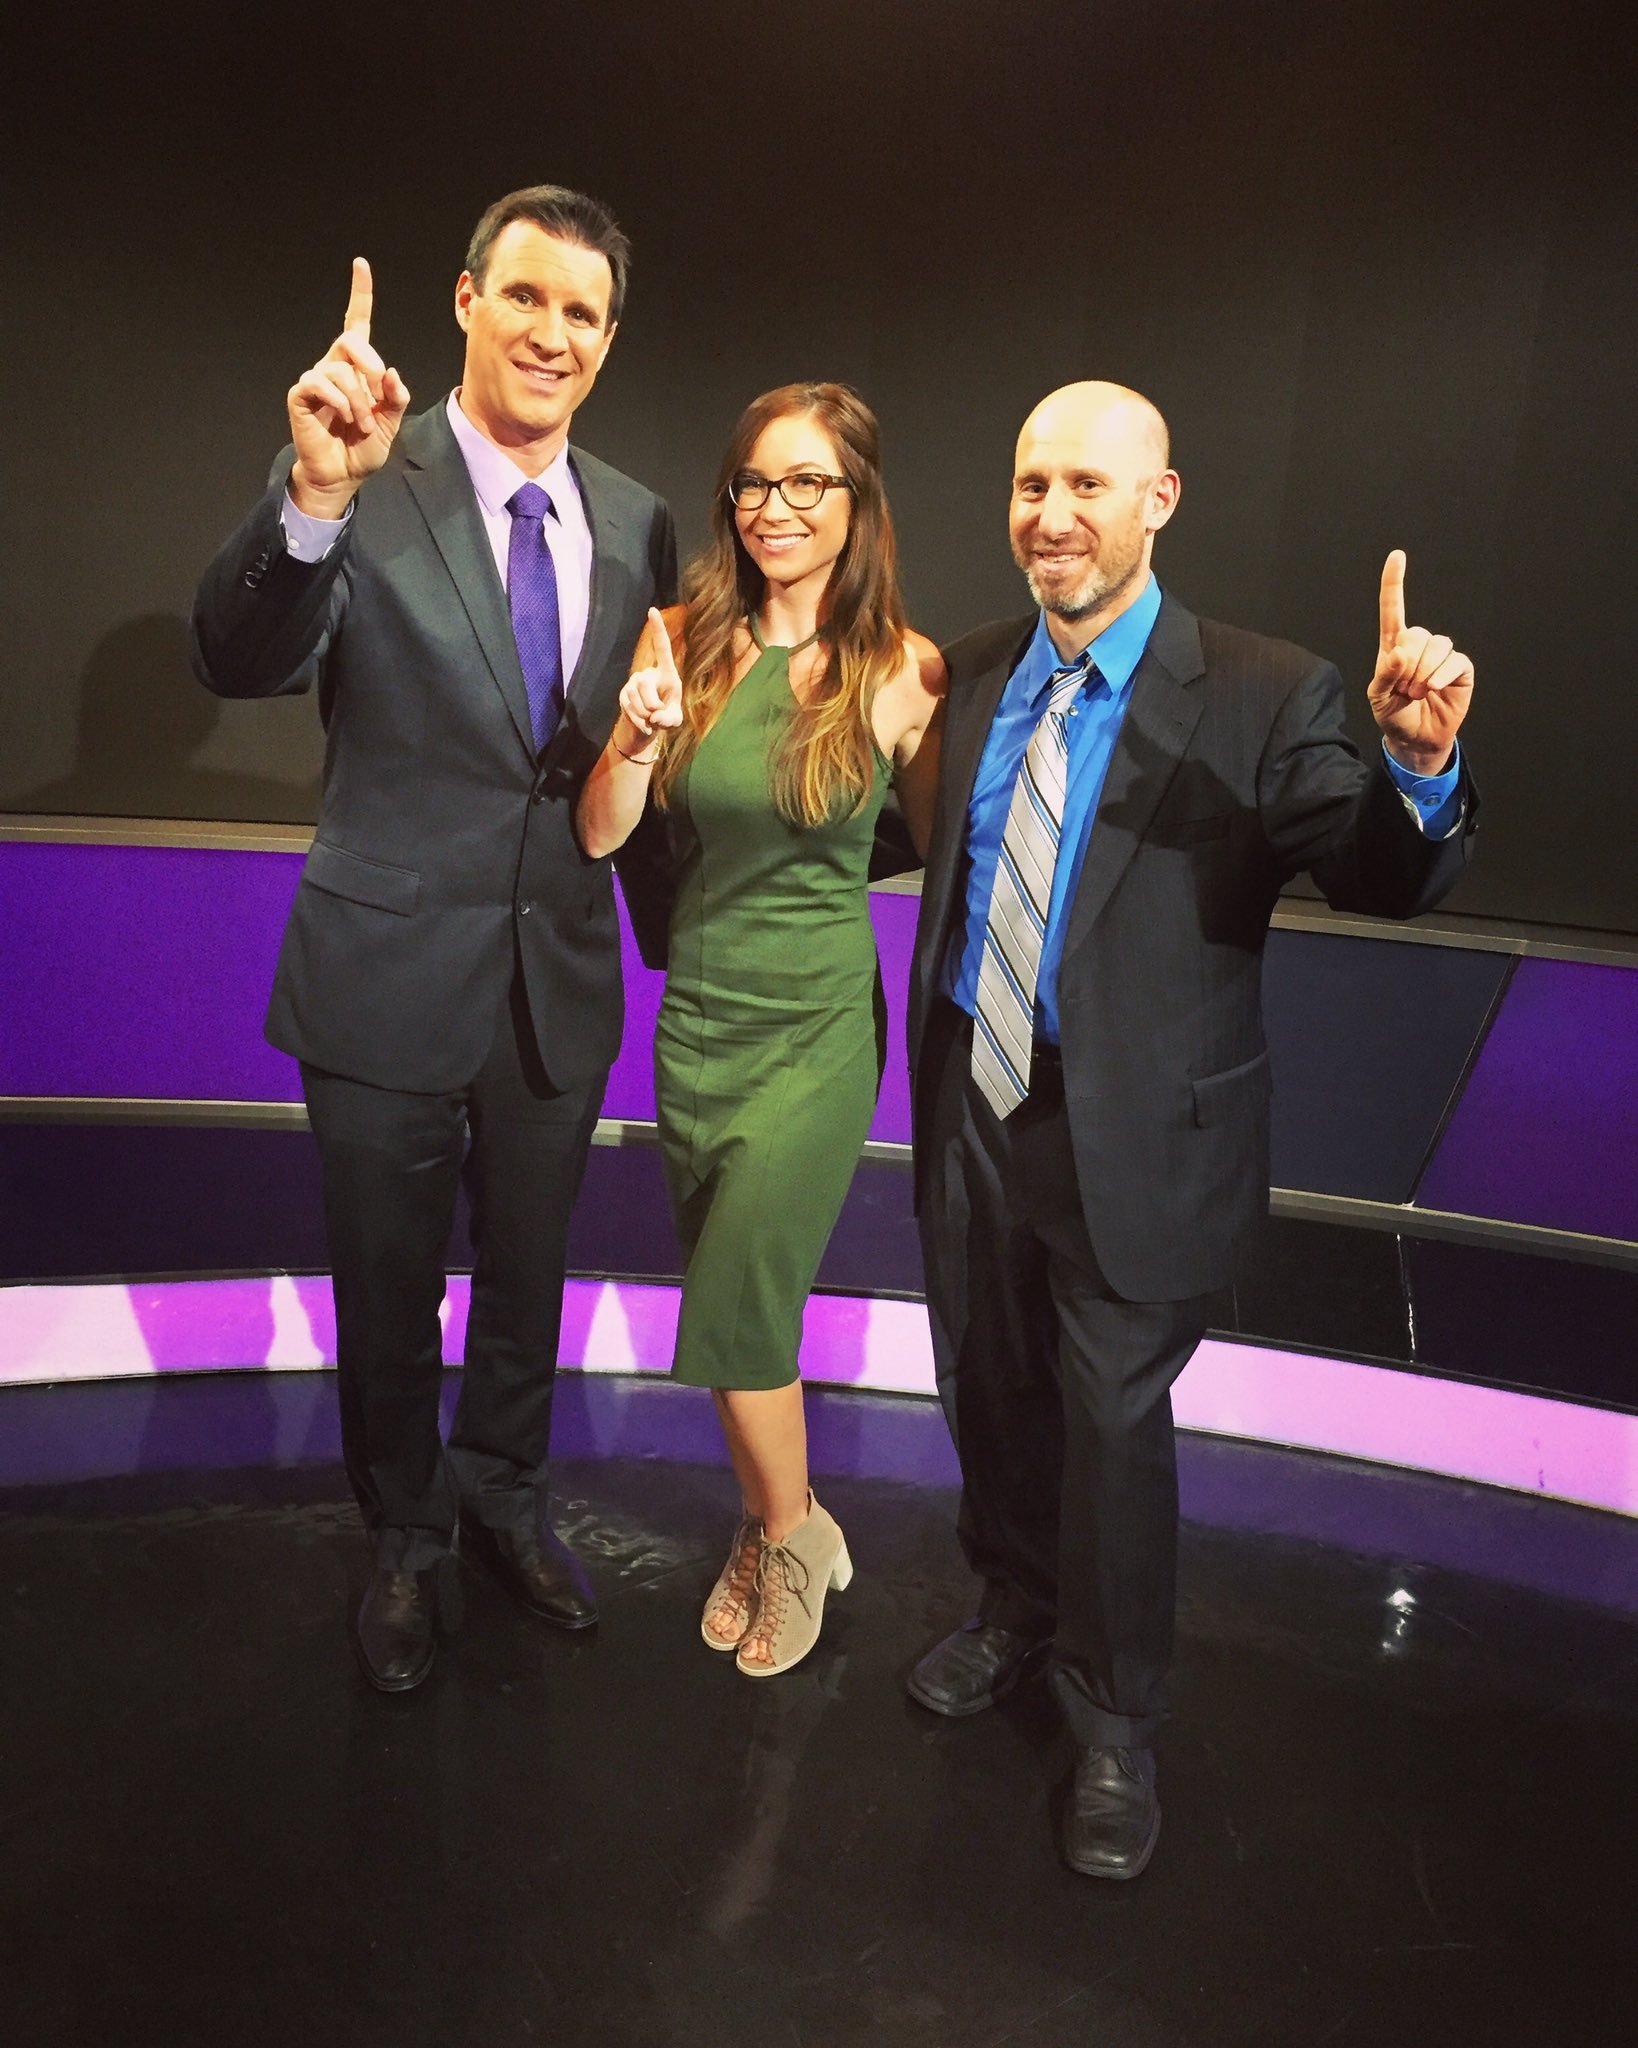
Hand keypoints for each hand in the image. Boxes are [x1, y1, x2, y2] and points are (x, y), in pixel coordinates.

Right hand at [286, 258, 410, 514]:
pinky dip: (338, 402)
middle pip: (350, 340)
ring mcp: (315, 380)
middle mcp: (334, 367)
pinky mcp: (300, 396)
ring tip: (361, 424)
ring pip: (339, 370)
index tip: (360, 265)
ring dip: (358, 400)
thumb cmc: (363, 448)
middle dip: (370, 363)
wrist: (342, 476)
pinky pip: (318, 384)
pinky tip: (342, 418)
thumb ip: (395, 397)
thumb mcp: (390, 423)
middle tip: (379, 392)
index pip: (356, 323)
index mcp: (356, 368)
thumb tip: (391, 373)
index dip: (359, 294)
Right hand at [616, 608, 684, 745]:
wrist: (648, 727)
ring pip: (635, 697)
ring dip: (645, 715)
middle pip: (645, 684)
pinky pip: (628, 706)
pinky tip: (644, 724)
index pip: (662, 648)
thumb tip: (655, 716)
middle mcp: (648, 673)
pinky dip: (638, 720)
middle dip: (652, 704)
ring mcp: (633, 683)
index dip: (657, 630)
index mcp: (666, 673)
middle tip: (658, 716)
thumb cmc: (667, 717)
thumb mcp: (674, 720)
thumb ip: (669, 718)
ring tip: (652, 720)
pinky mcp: (623, 694)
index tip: (652, 610)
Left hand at [1367, 549, 1473, 774]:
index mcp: (1394, 647)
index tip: (1397, 556)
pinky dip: (1441, 676)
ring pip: (1435, 646)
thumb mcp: (1378, 697)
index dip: (1394, 583)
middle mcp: (1419, 645)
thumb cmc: (1394, 715)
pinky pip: (1454, 661)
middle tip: (1404, 689)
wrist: (1416, 738)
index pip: (1393, 610)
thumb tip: (1399, 652)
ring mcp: (1441, 655)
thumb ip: (1385, 674)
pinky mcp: (1460, 668)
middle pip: (1416, 635)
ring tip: (1417, 693)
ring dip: (1423, 674)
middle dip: (1407, 666)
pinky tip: (1433, 690)